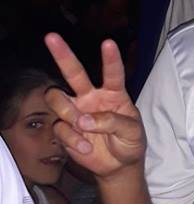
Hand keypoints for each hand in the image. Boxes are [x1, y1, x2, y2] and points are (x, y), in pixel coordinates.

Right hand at [44, 34, 145, 179]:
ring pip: (58, 98)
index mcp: (113, 93)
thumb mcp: (132, 132)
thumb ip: (113, 122)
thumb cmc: (129, 142)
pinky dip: (73, 139)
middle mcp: (91, 97)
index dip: (110, 58)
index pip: (112, 73)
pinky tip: (85, 148)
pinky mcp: (66, 129)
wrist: (119, 166)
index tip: (108, 43)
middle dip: (62, 55)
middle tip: (51, 37)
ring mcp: (76, 111)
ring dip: (69, 112)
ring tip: (83, 127)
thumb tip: (85, 120)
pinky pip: (60, 127)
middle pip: (74, 73)